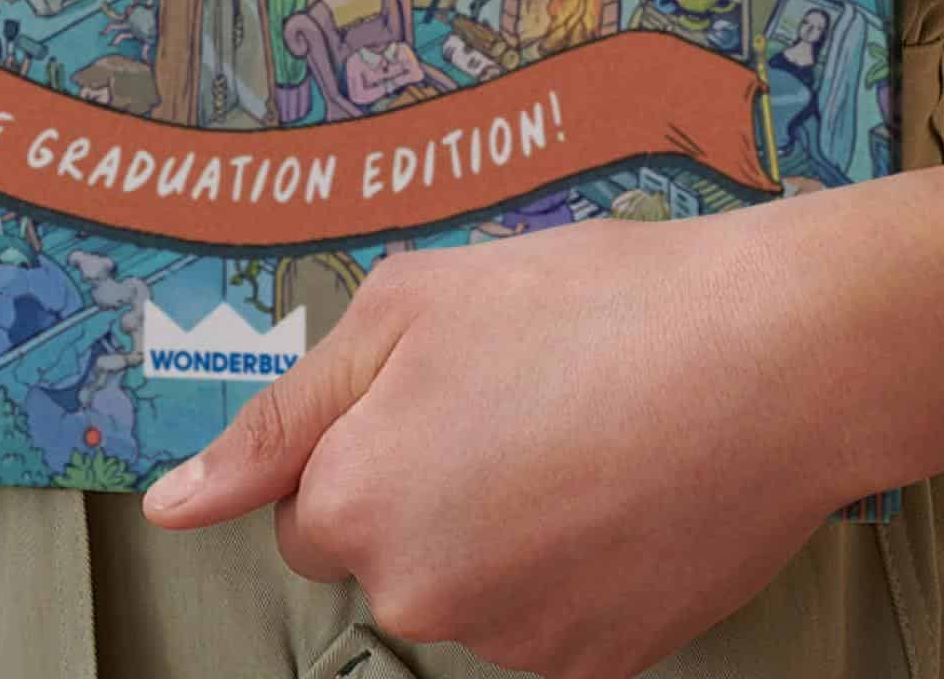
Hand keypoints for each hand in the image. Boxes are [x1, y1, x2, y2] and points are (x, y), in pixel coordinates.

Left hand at [141, 213, 857, 678]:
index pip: (308, 501)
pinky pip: (550, 619)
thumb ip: (283, 412)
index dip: (375, 431)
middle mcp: (418, 597)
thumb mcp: (414, 302)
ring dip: (506, 525)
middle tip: (526, 395)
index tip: (449, 383)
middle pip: (388, 551)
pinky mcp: (597, 669)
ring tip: (590, 429)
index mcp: (356, 504)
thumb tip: (172, 505)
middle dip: (434, 484)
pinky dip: (576, 566)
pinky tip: (625, 487)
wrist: (770, 360)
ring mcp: (512, 646)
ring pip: (471, 585)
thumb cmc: (594, 305)